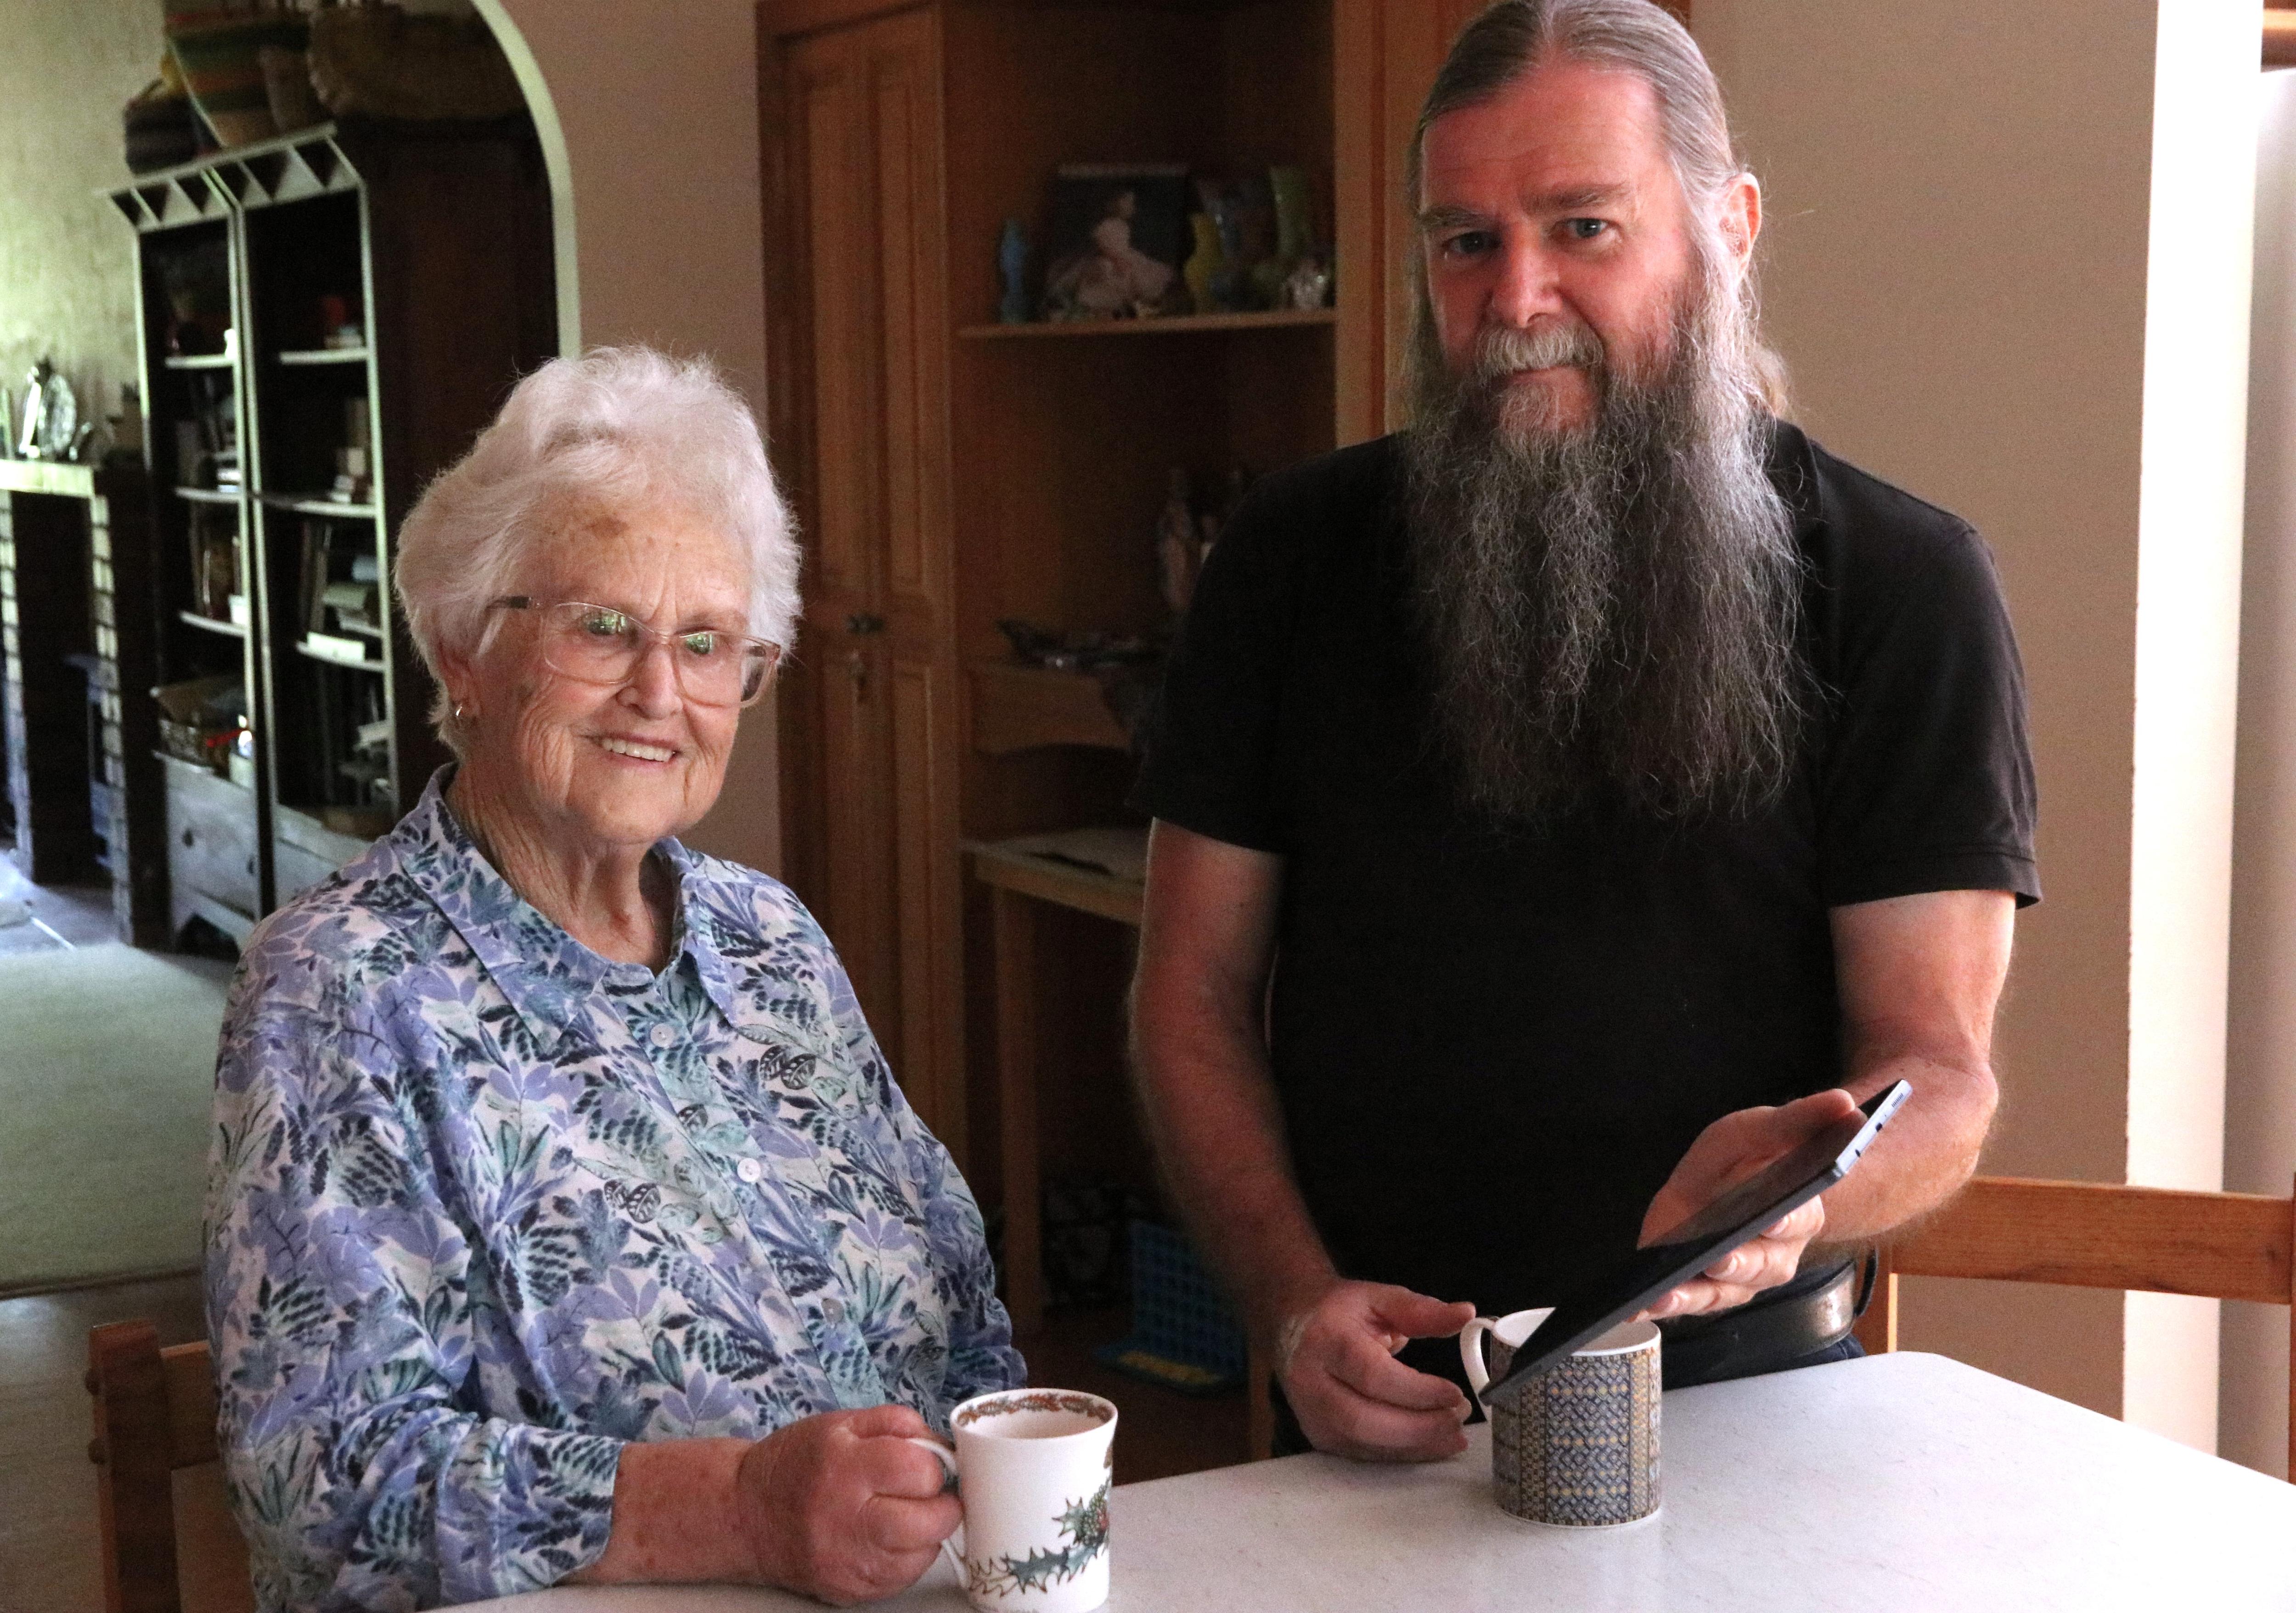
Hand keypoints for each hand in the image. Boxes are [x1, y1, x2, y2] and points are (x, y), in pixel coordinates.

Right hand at [735, 1404, 961, 1606]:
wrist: (746, 1515)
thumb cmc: (797, 1463)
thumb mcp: (842, 1423)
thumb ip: (897, 1424)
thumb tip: (941, 1447)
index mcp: (846, 1467)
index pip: (918, 1470)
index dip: (934, 1466)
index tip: (927, 1465)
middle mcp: (846, 1520)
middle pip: (927, 1522)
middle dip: (943, 1506)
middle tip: (932, 1495)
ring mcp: (847, 1563)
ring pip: (920, 1558)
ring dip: (927, 1535)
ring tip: (909, 1516)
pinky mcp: (848, 1592)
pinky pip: (900, 1581)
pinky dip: (907, 1560)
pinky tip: (890, 1540)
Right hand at [1273, 1279, 1476, 1461]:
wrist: (1291, 1325)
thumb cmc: (1338, 1312)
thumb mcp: (1378, 1298)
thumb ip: (1421, 1310)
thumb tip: (1465, 1314)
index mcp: (1327, 1340)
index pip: (1372, 1375)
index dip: (1417, 1391)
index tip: (1454, 1394)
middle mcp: (1311, 1382)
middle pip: (1364, 1420)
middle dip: (1419, 1427)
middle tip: (1458, 1418)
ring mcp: (1311, 1414)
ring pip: (1364, 1445)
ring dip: (1416, 1446)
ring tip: (1454, 1433)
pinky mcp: (1318, 1436)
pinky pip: (1364, 1455)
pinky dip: (1402, 1453)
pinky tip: (1431, 1443)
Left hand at [1635, 1088, 1860, 1320]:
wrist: (1721, 1181)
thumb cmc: (1747, 1157)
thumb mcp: (1761, 1129)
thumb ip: (1798, 1119)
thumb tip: (1846, 1102)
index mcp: (1798, 1214)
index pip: (1798, 1218)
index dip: (1787, 1219)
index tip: (1776, 1215)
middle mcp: (1775, 1255)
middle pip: (1761, 1265)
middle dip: (1738, 1263)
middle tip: (1716, 1258)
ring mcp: (1740, 1278)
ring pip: (1722, 1292)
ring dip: (1692, 1296)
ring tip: (1663, 1295)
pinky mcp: (1706, 1288)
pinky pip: (1687, 1301)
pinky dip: (1664, 1305)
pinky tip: (1637, 1305)